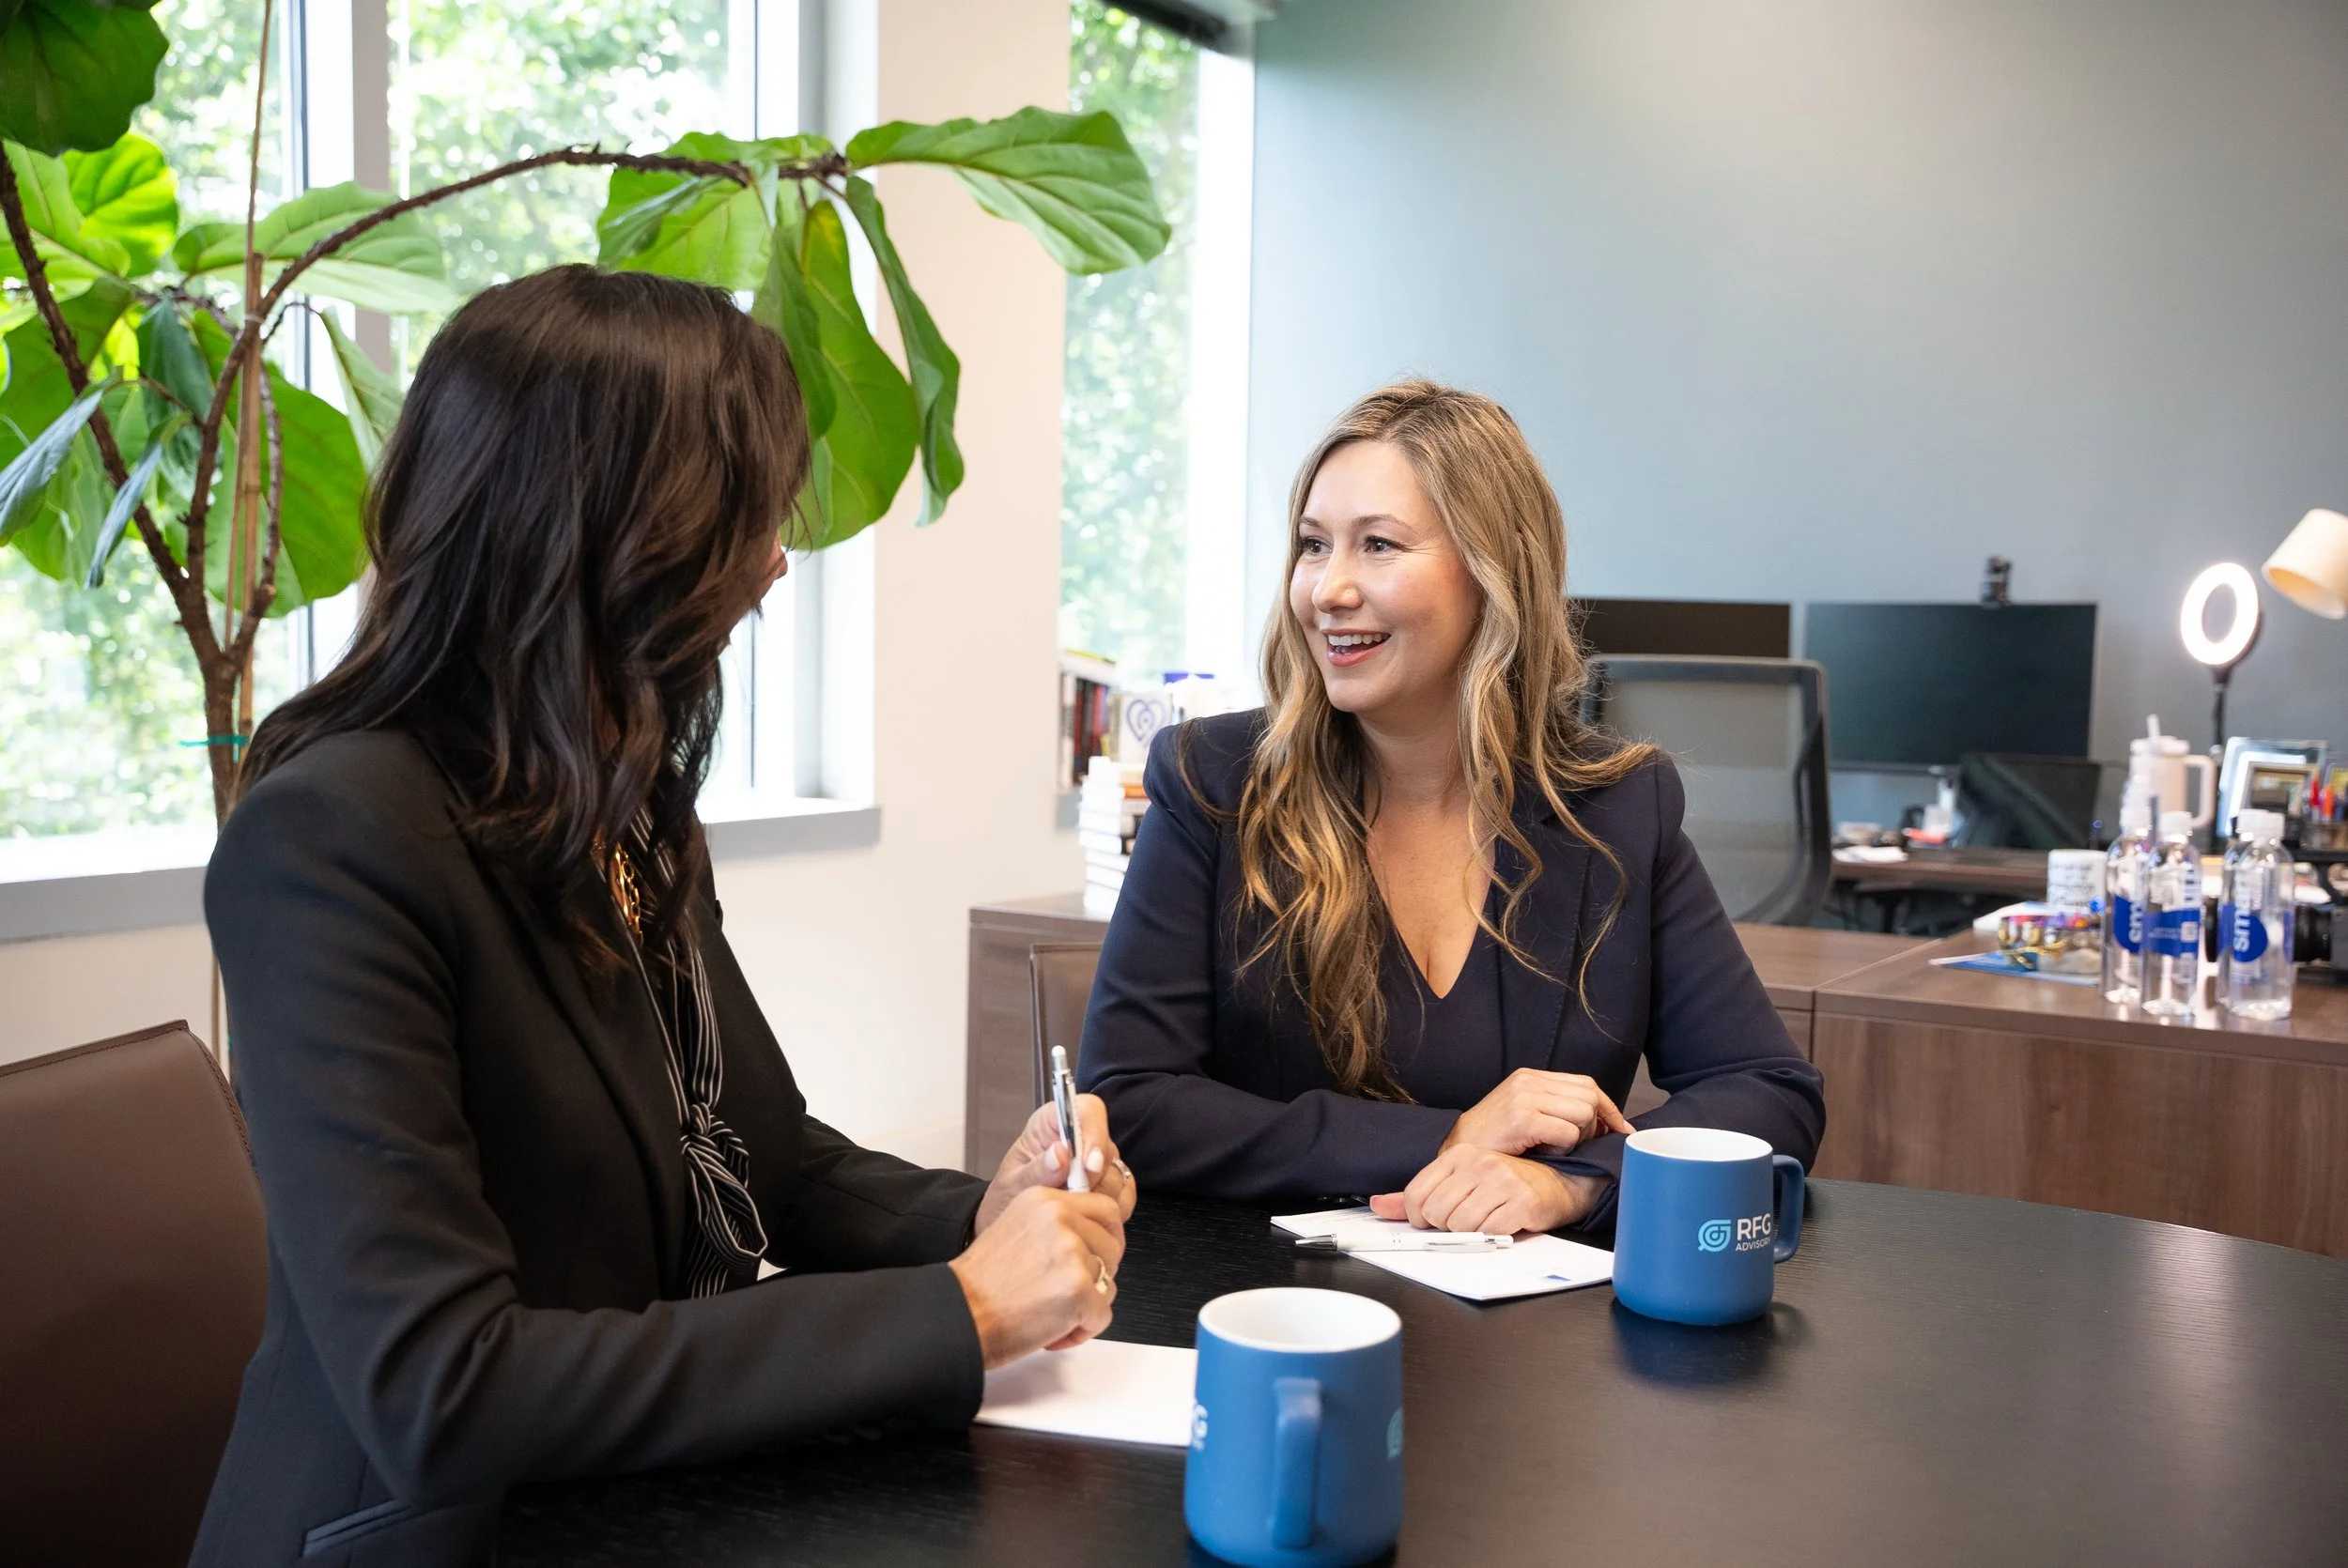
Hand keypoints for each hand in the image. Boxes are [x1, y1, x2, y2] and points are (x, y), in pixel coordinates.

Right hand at [949, 1186, 1125, 1367]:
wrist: (958, 1315)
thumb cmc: (980, 1285)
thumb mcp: (1018, 1229)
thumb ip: (1056, 1226)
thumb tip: (1093, 1238)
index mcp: (1045, 1201)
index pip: (1106, 1208)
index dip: (1107, 1238)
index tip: (1097, 1257)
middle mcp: (1060, 1219)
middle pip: (1114, 1246)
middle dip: (1099, 1274)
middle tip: (1069, 1292)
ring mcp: (1072, 1253)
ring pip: (1109, 1283)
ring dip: (1088, 1306)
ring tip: (1053, 1314)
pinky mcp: (1079, 1289)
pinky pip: (1103, 1315)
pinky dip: (1083, 1330)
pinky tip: (1054, 1331)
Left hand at [975, 1093, 1137, 1234]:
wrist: (1011, 1224)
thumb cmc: (1008, 1198)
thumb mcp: (1013, 1185)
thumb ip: (1037, 1170)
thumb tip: (1060, 1154)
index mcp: (1051, 1123)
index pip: (1087, 1110)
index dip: (1094, 1133)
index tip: (1088, 1166)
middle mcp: (1079, 1137)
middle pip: (1106, 1146)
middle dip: (1093, 1177)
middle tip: (1071, 1199)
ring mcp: (1097, 1161)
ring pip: (1117, 1172)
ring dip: (1099, 1197)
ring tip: (1073, 1211)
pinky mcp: (1108, 1184)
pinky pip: (1124, 1193)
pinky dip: (1113, 1209)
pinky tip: (1090, 1216)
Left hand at [1369, 1145, 1609, 1233]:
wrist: (1558, 1183)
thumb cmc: (1509, 1183)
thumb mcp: (1461, 1182)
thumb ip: (1420, 1194)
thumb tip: (1379, 1205)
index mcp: (1459, 1154)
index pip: (1416, 1195)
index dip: (1420, 1218)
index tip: (1434, 1221)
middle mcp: (1479, 1162)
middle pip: (1436, 1213)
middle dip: (1447, 1226)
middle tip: (1467, 1219)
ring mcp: (1501, 1180)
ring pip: (1460, 1226)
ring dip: (1472, 1232)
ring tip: (1487, 1219)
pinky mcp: (1521, 1201)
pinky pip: (1489, 1233)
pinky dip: (1494, 1235)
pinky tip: (1504, 1222)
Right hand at [1442, 1067, 1633, 1156]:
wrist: (1457, 1154)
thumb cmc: (1494, 1142)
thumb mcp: (1525, 1115)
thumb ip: (1557, 1109)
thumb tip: (1604, 1123)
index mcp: (1531, 1077)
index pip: (1587, 1084)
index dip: (1608, 1108)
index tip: (1620, 1129)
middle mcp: (1529, 1081)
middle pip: (1590, 1096)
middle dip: (1595, 1125)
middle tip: (1578, 1145)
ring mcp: (1525, 1097)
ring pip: (1583, 1114)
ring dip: (1577, 1138)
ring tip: (1555, 1148)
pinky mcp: (1523, 1118)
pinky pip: (1568, 1132)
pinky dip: (1564, 1148)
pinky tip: (1544, 1153)